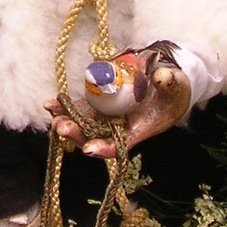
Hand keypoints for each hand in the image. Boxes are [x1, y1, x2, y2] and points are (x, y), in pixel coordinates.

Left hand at [45, 50, 191, 157]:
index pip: (120, 146)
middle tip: (61, 127)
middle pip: (95, 137)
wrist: (166, 83)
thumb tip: (161, 77)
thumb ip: (170, 81)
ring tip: (51, 112)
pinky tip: (51, 104)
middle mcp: (119, 128)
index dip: (105, 148)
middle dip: (77, 134)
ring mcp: (107, 117)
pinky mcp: (100, 104)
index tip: (90, 149)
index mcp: (138, 130)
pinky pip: (81, 109)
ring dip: (66, 121)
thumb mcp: (176, 84)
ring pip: (84, 125)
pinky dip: (66, 108)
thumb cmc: (173, 89)